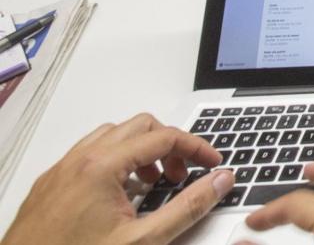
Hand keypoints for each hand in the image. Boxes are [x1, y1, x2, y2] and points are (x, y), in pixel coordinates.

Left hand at [0, 113, 232, 244]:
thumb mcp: (143, 242)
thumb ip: (188, 208)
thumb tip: (218, 182)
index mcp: (102, 167)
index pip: (164, 137)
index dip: (196, 147)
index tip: (212, 163)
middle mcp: (79, 160)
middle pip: (139, 126)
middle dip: (169, 145)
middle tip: (183, 173)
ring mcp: (61, 171)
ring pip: (112, 136)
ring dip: (141, 150)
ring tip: (153, 182)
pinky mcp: (48, 185)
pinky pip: (88, 154)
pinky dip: (115, 161)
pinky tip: (120, 194)